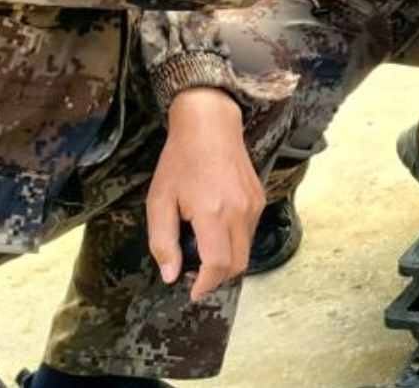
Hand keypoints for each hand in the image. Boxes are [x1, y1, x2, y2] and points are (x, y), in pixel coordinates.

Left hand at [146, 88, 263, 302]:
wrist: (210, 126)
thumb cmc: (180, 162)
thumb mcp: (159, 201)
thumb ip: (163, 242)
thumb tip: (171, 275)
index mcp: (213, 213)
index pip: (218, 265)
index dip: (206, 285)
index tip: (192, 292)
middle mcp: (239, 212)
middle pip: (237, 264)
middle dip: (217, 278)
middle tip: (195, 276)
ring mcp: (253, 205)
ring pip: (246, 250)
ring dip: (227, 261)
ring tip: (202, 251)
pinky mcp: (259, 199)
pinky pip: (249, 232)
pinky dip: (234, 242)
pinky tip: (215, 230)